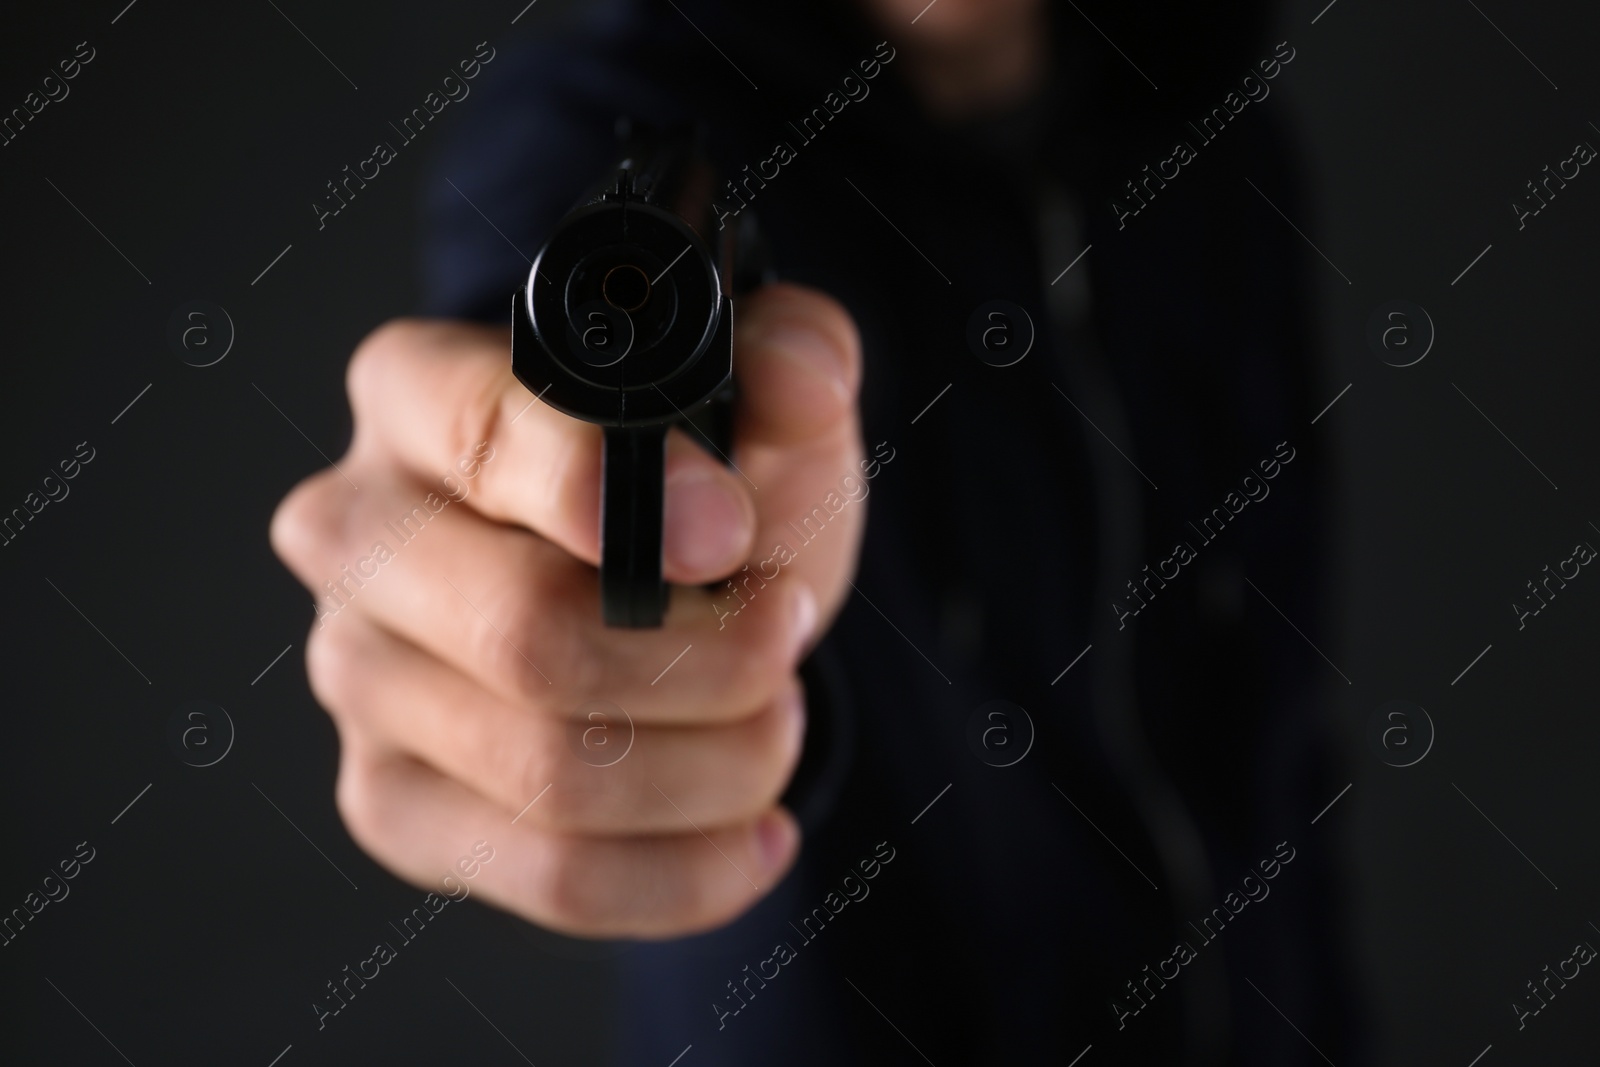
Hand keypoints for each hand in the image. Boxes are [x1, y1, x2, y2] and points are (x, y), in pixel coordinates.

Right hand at [270, 283, 864, 937]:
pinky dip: (686, 871)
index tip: (732, 534)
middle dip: (706, 658)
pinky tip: (758, 831)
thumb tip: (804, 383)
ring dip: (716, 763)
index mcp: (415, 395)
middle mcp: (356, 535)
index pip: (480, 434)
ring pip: (547, 773)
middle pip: (521, 635)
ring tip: (779, 720)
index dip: (614, 490)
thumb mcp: (758, 403)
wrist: (649, 593)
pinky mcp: (392, 801)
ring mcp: (359, 679)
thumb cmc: (690, 485)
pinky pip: (546, 873)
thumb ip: (795, 358)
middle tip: (788, 631)